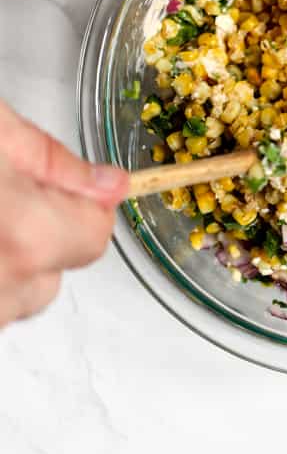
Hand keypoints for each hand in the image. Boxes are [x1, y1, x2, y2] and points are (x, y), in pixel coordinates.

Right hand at [0, 101, 127, 327]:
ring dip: (5, 260)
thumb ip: (52, 160)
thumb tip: (108, 185)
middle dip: (35, 234)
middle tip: (2, 193)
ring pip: (15, 294)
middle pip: (53, 272)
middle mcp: (2, 284)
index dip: (80, 204)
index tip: (61, 185)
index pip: (95, 235)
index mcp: (25, 233)